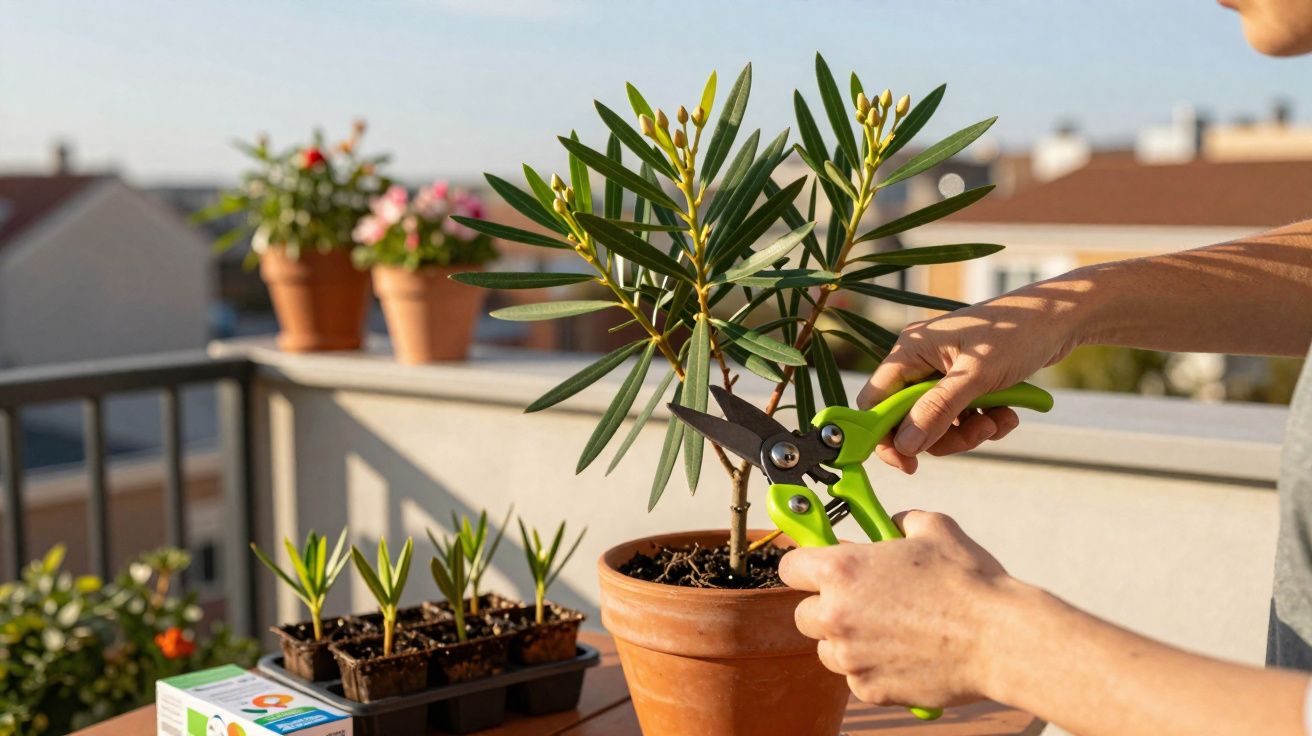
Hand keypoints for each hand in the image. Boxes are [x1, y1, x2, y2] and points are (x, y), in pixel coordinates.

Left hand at [778, 511, 1018, 708]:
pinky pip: (856, 677)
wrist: (999, 639)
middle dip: (827, 607)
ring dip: (847, 641)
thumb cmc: (968, 583)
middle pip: (804, 614)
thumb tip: (894, 523)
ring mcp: (850, 656)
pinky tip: (903, 655)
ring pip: (828, 650)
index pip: (790, 568)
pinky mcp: (870, 688)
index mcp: (842, 570)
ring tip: (887, 631)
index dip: (806, 566)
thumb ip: (902, 522)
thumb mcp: (934, 529)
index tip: (818, 569)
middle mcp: (836, 614)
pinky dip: (872, 668)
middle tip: (861, 602)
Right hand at [855, 283, 1084, 472]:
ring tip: (998, 421)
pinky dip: (984, 422)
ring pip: (937, 424)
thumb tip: (905, 445)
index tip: (908, 463)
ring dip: (969, 432)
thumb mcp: (977, 376)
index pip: (876, 402)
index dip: (886, 436)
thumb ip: (938, 410)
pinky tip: (1008, 414)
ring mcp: (942, 372)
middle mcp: (920, 361)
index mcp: (910, 350)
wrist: (1062, 318)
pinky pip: (961, 417)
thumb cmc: (1018, 333)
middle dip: (943, 436)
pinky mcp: (965, 382)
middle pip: (909, 419)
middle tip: (977, 434)